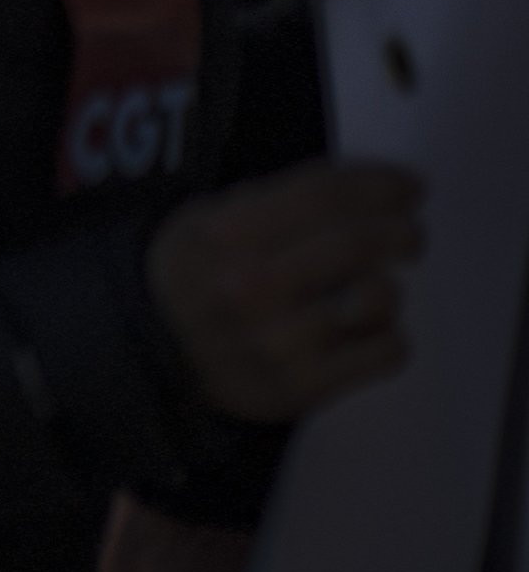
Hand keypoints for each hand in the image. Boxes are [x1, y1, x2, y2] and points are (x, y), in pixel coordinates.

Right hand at [148, 159, 425, 419]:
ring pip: (378, 298)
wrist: (161, 357)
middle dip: (402, 232)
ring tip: (371, 289)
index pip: (323, 195)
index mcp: (225, 236)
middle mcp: (251, 287)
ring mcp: (278, 341)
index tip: (411, 186)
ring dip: (388, 288)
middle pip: (357, 243)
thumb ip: (276, 199)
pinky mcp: (305, 387)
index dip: (381, 184)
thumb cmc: (201, 276)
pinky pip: (387, 353)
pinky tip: (365, 331)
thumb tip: (369, 187)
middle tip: (409, 235)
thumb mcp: (209, 219)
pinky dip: (389, 336)